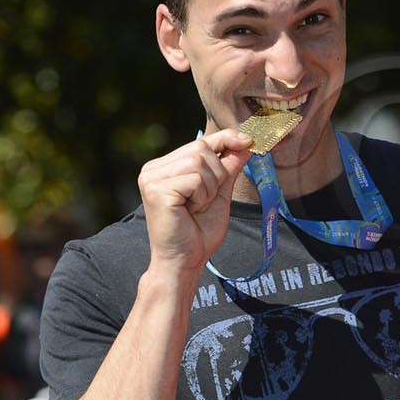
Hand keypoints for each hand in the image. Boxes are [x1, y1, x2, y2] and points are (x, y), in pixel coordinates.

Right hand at [137, 129, 255, 270]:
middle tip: (204, 201)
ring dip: (208, 188)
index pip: (200, 142)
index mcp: (165, 167)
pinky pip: (195, 178)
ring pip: (199, 162)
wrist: (185, 260)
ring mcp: (151, 177)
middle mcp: (154, 168)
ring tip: (195, 207)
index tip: (248, 140)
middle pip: (201, 148)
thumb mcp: (219, 193)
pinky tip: (189, 210)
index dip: (225, 138)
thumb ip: (228, 167)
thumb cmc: (199, 232)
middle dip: (216, 175)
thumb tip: (246, 141)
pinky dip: (201, 196)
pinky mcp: (155, 188)